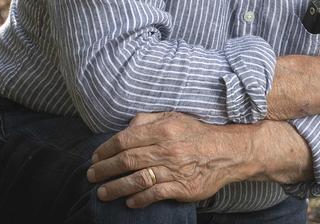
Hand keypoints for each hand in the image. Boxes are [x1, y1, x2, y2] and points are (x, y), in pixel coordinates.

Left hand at [86, 112, 244, 207]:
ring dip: (116, 187)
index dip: (106, 149)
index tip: (95, 157)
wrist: (228, 152)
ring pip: (137, 180)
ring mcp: (174, 169)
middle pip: (127, 160)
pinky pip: (154, 194)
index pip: (125, 139)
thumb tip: (125, 128)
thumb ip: (147, 120)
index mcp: (163, 129)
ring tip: (102, 192)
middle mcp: (167, 149)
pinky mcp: (182, 187)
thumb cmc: (197, 134)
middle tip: (91, 175)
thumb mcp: (174, 118)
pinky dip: (139, 199)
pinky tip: (129, 201)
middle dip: (105, 169)